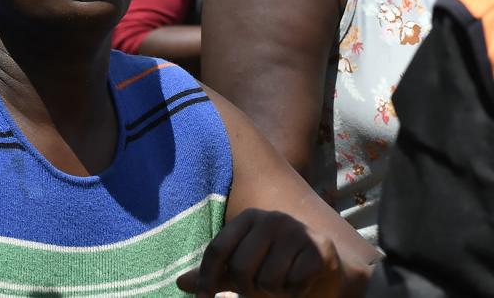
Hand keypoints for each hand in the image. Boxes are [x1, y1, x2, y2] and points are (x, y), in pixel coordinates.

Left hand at [177, 209, 348, 296]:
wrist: (327, 271)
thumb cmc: (277, 268)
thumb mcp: (244, 269)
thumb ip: (215, 274)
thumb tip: (180, 283)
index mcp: (248, 218)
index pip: (217, 250)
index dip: (206, 279)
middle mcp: (271, 218)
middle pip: (240, 269)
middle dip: (246, 290)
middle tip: (258, 291)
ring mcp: (298, 231)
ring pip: (267, 281)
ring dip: (273, 293)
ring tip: (282, 285)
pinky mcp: (320, 250)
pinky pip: (293, 285)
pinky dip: (294, 294)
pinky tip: (301, 284)